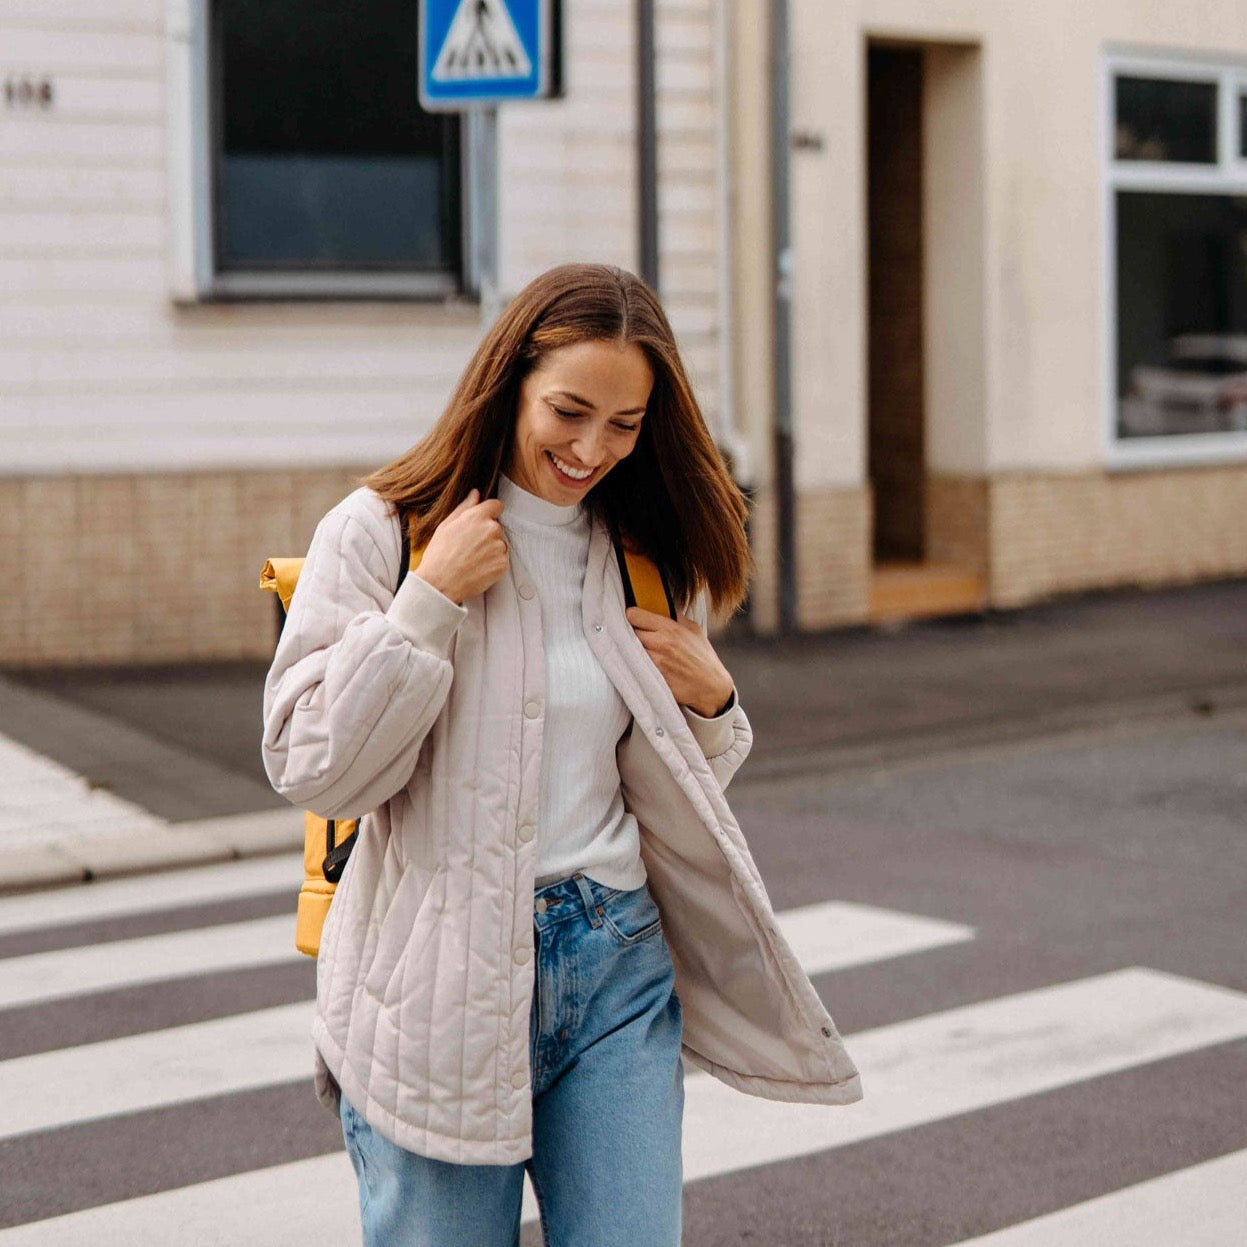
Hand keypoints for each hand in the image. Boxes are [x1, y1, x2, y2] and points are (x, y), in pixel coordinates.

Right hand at [414, 490, 508, 604]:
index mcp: (477, 516)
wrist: (440, 583)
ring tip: (472, 559)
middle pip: (496, 527)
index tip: (483, 521)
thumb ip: (464, 507)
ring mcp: (499, 547)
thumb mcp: (446, 525)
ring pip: (500, 544)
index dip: (490, 512)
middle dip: (487, 534)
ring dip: (491, 549)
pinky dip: (493, 564)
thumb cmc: (439, 554)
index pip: (496, 506)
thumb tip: (476, 493)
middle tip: (469, 547)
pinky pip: (501, 560)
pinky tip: (477, 568)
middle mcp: (492, 529)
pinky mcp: (503, 564)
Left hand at [626, 606, 734, 716]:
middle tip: (639, 638)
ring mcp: (655, 661)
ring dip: (632, 651)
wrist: (711, 688)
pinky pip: (635, 667)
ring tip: (642, 653)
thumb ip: (678, 619)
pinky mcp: (652, 678)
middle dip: (632, 634)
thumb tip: (665, 609)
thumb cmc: (704, 660)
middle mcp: (660, 643)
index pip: (635, 615)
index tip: (634, 620)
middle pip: (629, 632)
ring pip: (630, 651)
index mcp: (670, 629)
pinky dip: (636, 666)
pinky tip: (644, 667)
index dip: (633, 617)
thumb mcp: (695, 631)